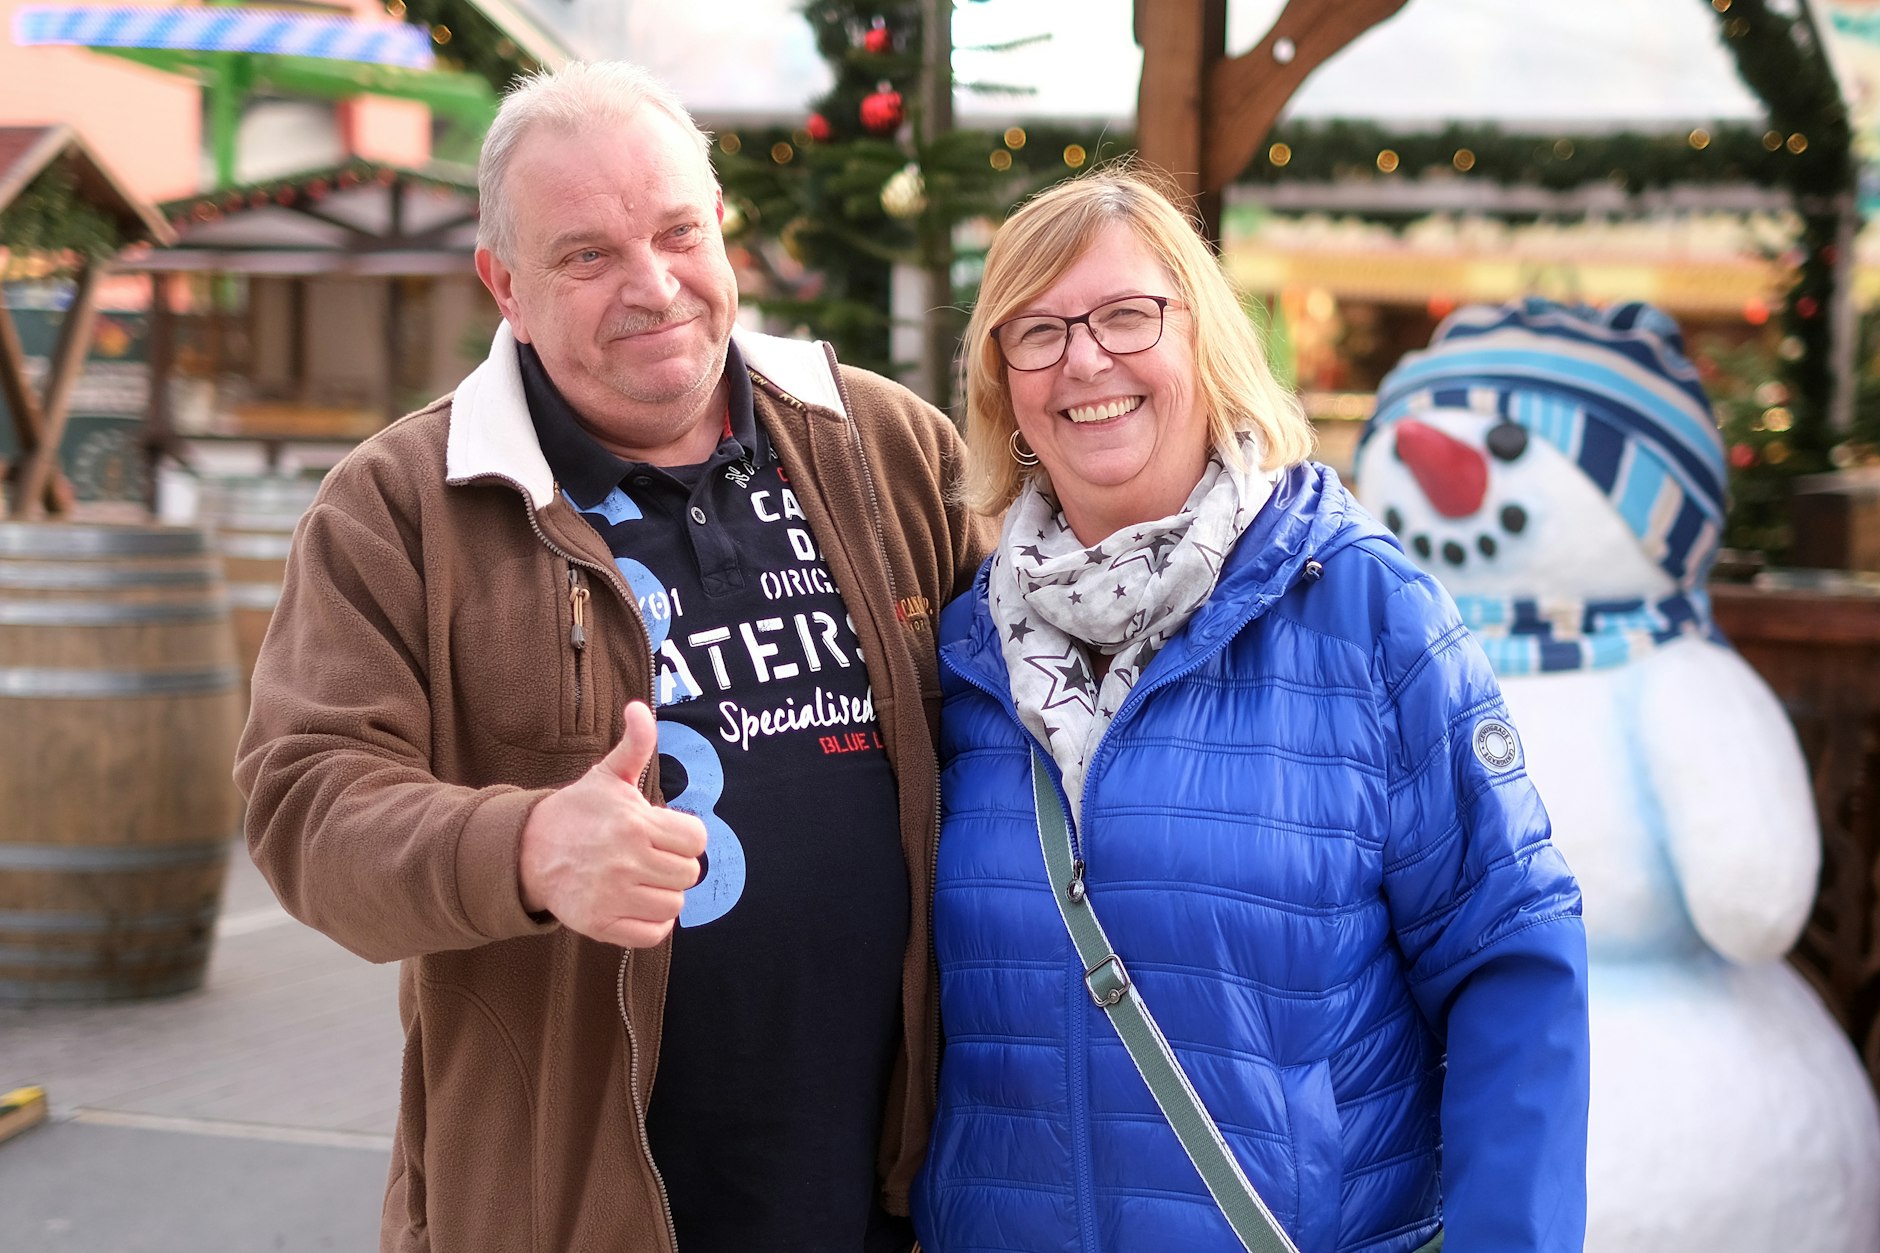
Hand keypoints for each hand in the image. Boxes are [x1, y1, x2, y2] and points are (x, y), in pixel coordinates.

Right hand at [518, 702, 706, 947]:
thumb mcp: (607, 775)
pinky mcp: (600, 925)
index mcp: (635, 824)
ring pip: (674, 906)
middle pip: (689, 874)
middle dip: (675, 865)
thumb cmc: (578, 812)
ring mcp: (613, 896)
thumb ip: (635, 744)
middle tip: (654, 858)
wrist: (528, 850)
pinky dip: (652, 924)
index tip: (667, 834)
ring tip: (644, 880)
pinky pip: (652, 935)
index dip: (686, 837)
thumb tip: (640, 708)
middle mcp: (627, 862)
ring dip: (664, 894)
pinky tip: (638, 903)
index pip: (697, 840)